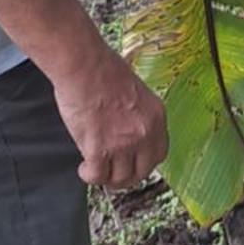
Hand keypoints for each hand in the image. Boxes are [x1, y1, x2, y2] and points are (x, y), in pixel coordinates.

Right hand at [52, 43, 167, 188]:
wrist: (84, 65)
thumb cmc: (104, 69)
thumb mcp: (135, 91)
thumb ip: (137, 116)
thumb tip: (129, 134)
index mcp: (156, 116)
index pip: (159, 154)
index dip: (144, 162)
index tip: (133, 162)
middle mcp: (144, 133)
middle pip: (141, 172)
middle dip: (126, 176)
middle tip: (113, 171)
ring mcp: (122, 144)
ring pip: (120, 178)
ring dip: (107, 176)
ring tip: (96, 168)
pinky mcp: (99, 150)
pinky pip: (97, 176)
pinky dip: (89, 176)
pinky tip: (85, 168)